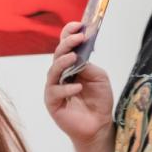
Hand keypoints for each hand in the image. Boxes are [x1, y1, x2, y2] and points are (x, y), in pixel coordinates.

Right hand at [44, 21, 112, 144]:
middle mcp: (60, 75)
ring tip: (74, 58)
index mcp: (70, 66)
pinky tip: (78, 87)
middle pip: (57, 55)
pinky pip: (55, 92)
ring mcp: (54, 88)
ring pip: (52, 71)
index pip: (65, 46)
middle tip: (78, 38)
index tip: (78, 25)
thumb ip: (88, 65)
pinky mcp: (52, 103)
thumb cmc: (98, 100)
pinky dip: (66, 88)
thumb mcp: (98, 77)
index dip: (69, 34)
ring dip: (63, 62)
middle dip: (66, 44)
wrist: (99, 125)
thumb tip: (79, 56)